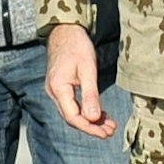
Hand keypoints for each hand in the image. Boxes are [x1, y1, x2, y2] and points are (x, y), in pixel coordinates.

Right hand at [45, 23, 114, 138]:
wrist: (65, 30)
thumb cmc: (77, 46)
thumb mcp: (88, 69)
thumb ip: (90, 95)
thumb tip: (93, 118)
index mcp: (58, 88)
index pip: (73, 117)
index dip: (90, 128)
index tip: (106, 133)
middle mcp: (53, 91)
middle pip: (72, 118)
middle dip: (91, 127)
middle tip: (110, 131)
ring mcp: (55, 89)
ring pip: (72, 112)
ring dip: (90, 120)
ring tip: (108, 124)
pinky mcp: (60, 87)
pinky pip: (72, 105)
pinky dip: (85, 111)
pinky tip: (99, 113)